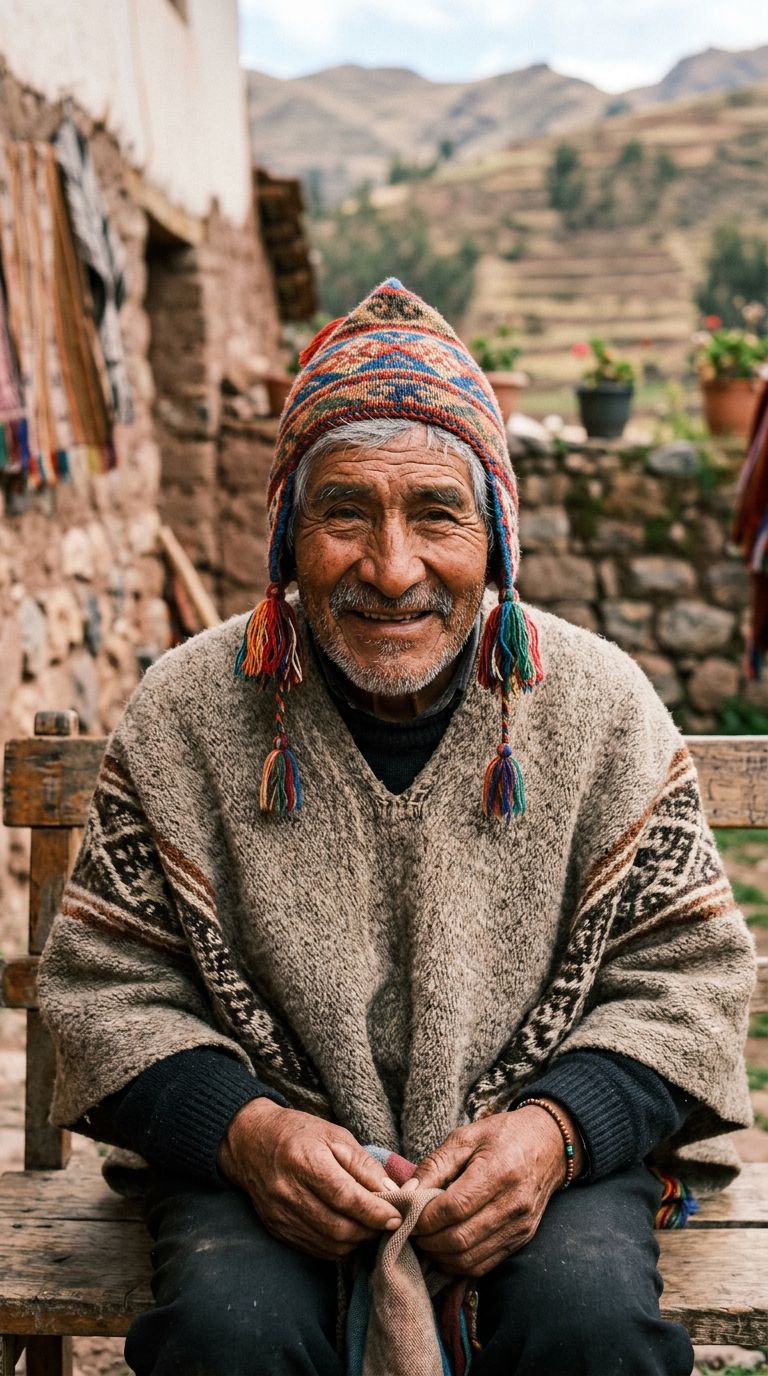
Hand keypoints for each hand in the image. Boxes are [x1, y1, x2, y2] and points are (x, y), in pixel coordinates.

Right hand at [217, 1099, 401, 1259]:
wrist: (250, 1142)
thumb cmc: (297, 1133)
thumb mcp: (334, 1135)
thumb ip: (363, 1164)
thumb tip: (391, 1192)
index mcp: (304, 1161)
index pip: (345, 1197)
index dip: (374, 1212)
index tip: (396, 1217)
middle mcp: (289, 1192)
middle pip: (338, 1226)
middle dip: (369, 1230)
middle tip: (387, 1222)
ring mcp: (281, 1214)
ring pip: (329, 1243)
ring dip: (356, 1241)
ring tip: (370, 1226)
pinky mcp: (277, 1229)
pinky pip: (315, 1249)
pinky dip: (338, 1246)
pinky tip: (348, 1232)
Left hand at [411, 1103, 583, 1276]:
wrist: (550, 1144)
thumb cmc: (503, 1135)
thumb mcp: (465, 1137)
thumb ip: (435, 1165)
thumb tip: (406, 1194)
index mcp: (498, 1171)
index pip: (454, 1208)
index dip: (424, 1218)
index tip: (406, 1214)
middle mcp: (513, 1204)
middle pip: (460, 1239)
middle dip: (427, 1240)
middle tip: (410, 1230)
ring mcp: (520, 1226)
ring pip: (470, 1259)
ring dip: (440, 1256)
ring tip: (425, 1240)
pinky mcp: (522, 1239)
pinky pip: (485, 1265)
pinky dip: (459, 1264)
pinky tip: (445, 1249)